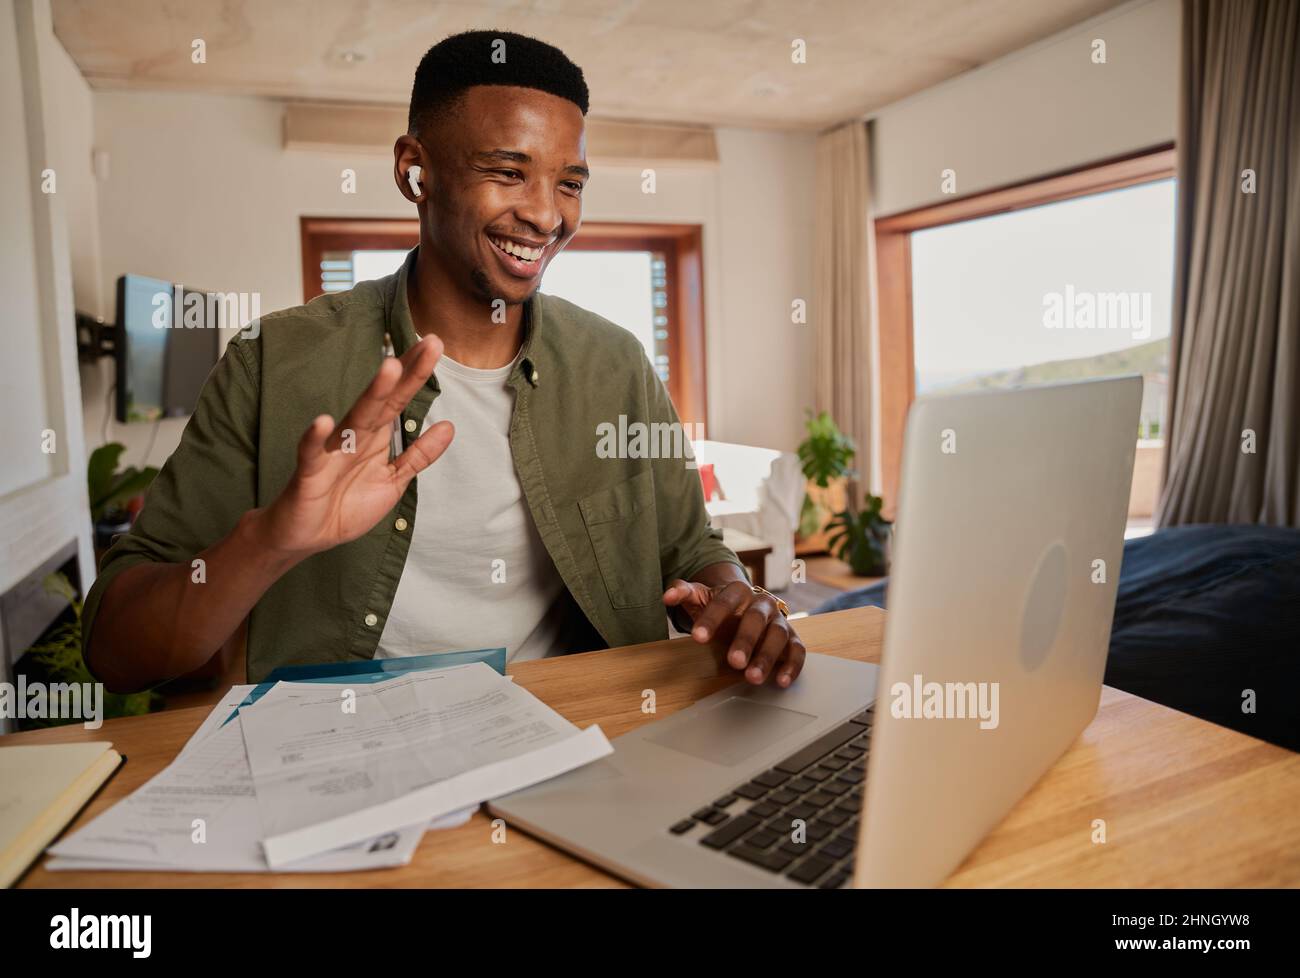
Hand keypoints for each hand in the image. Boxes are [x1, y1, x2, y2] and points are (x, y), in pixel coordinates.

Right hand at [258, 335, 453, 558]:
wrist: (307, 536)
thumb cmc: (345, 504)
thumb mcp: (393, 481)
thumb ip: (419, 455)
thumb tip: (449, 426)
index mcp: (374, 437)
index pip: (398, 400)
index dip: (416, 375)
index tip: (434, 345)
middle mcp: (354, 437)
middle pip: (383, 400)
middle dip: (405, 373)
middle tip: (429, 343)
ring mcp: (331, 452)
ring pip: (354, 419)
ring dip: (371, 395)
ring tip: (389, 368)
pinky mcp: (309, 473)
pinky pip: (311, 453)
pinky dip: (315, 438)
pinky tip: (323, 422)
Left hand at [662, 579, 805, 686]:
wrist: (745, 605)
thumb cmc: (720, 606)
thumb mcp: (700, 597)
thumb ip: (683, 592)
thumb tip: (667, 596)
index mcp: (738, 591)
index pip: (725, 601)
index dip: (712, 618)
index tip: (698, 637)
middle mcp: (762, 604)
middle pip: (756, 619)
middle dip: (745, 640)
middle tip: (733, 661)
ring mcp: (779, 621)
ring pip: (778, 635)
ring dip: (767, 657)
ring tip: (753, 677)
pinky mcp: (792, 639)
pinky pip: (797, 651)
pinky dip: (792, 666)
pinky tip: (781, 681)